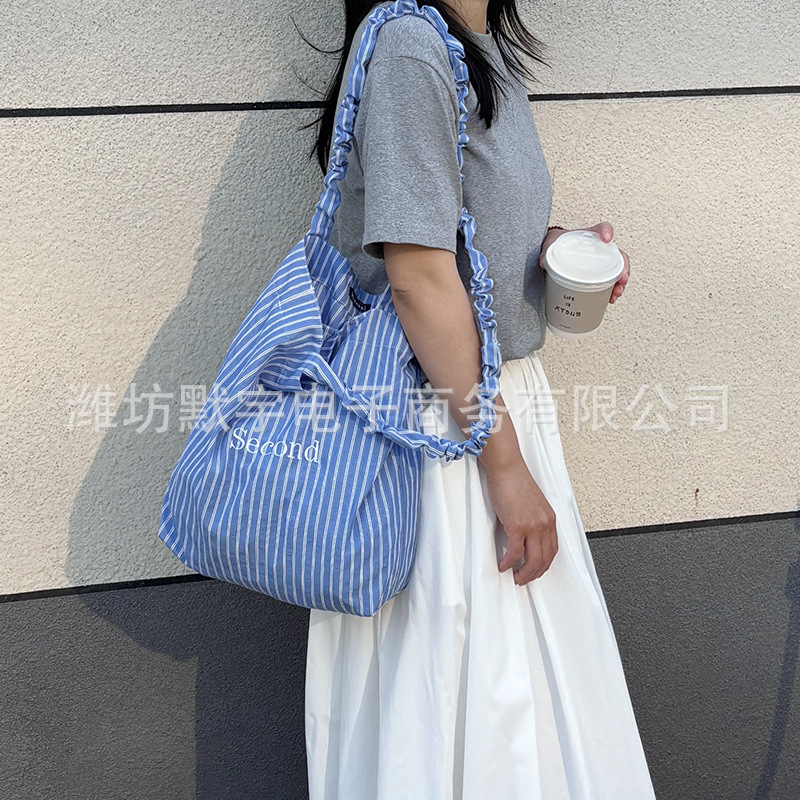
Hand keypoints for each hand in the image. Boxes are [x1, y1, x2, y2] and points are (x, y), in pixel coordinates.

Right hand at [485, 461, 558, 584]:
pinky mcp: (517, 526)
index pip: (552, 549)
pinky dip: (509, 563)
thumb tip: (524, 536)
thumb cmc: (515, 481)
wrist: (507, 469)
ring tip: (516, 577)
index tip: (535, 569)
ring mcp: (532, 526)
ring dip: (524, 573)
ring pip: (533, 560)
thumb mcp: (532, 503)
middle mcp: (545, 524)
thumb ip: (532, 520)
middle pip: (544, 559)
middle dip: (534, 573)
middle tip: (524, 578)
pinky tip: (503, 565)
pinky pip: (514, 552)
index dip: (544, 564)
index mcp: (549, 519)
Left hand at [539, 221, 630, 303]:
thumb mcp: (551, 244)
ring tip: (615, 293)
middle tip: (620, 279)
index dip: (607, 231)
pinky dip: (613, 289)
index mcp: (589, 235)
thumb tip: (542, 262)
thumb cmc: (557, 244)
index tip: (607, 238)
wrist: (555, 253)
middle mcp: (600, 247)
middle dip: (622, 267)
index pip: (602, 228)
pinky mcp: (599, 273)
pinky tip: (610, 298)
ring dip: (620, 282)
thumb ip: (546, 251)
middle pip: (618, 254)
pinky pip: (611, 280)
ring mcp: (601, 261)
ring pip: (618, 269)